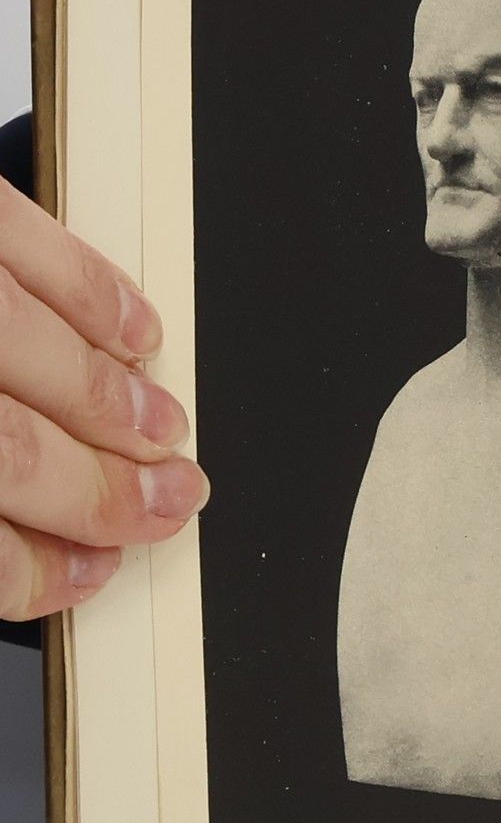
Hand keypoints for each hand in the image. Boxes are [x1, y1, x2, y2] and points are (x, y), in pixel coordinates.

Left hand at [0, 177, 207, 618]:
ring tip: (163, 434)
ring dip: (113, 405)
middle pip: (8, 452)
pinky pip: (20, 244)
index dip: (27, 575)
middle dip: (99, 494)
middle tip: (161, 510)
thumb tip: (14, 552)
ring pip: (26, 353)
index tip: (77, 578)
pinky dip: (92, 294)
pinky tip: (134, 332)